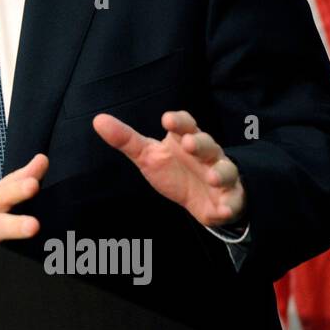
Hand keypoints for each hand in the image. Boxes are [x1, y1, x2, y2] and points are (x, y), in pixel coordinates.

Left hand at [93, 109, 244, 227]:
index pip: (186, 124)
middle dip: (199, 143)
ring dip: (220, 172)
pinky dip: (229, 205)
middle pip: (207, 144)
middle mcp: (207, 154)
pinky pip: (232, 200)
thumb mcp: (148, 155)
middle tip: (187, 144)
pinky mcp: (228, 198)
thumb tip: (98, 120)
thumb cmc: (174, 169)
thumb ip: (125, 140)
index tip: (167, 120)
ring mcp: (220, 175)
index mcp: (186, 139)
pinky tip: (222, 210)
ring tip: (211, 177)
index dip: (179, 121)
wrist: (200, 197)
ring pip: (225, 170)